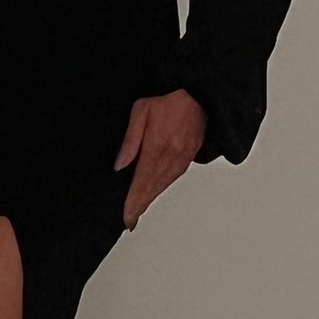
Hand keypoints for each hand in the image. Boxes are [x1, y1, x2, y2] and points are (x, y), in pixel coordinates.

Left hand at [113, 90, 206, 230]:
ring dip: (150, 200)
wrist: (199, 98)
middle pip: (152, 189)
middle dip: (140, 206)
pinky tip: (153, 193)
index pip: (141, 181)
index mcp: (156, 146)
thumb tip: (120, 165)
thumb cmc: (169, 102)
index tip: (126, 216)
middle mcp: (171, 156)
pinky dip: (161, 189)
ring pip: (162, 186)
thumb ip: (130, 140)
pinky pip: (172, 179)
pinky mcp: (188, 159)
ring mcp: (181, 159)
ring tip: (137, 211)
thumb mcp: (141, 111)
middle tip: (129, 220)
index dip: (133, 202)